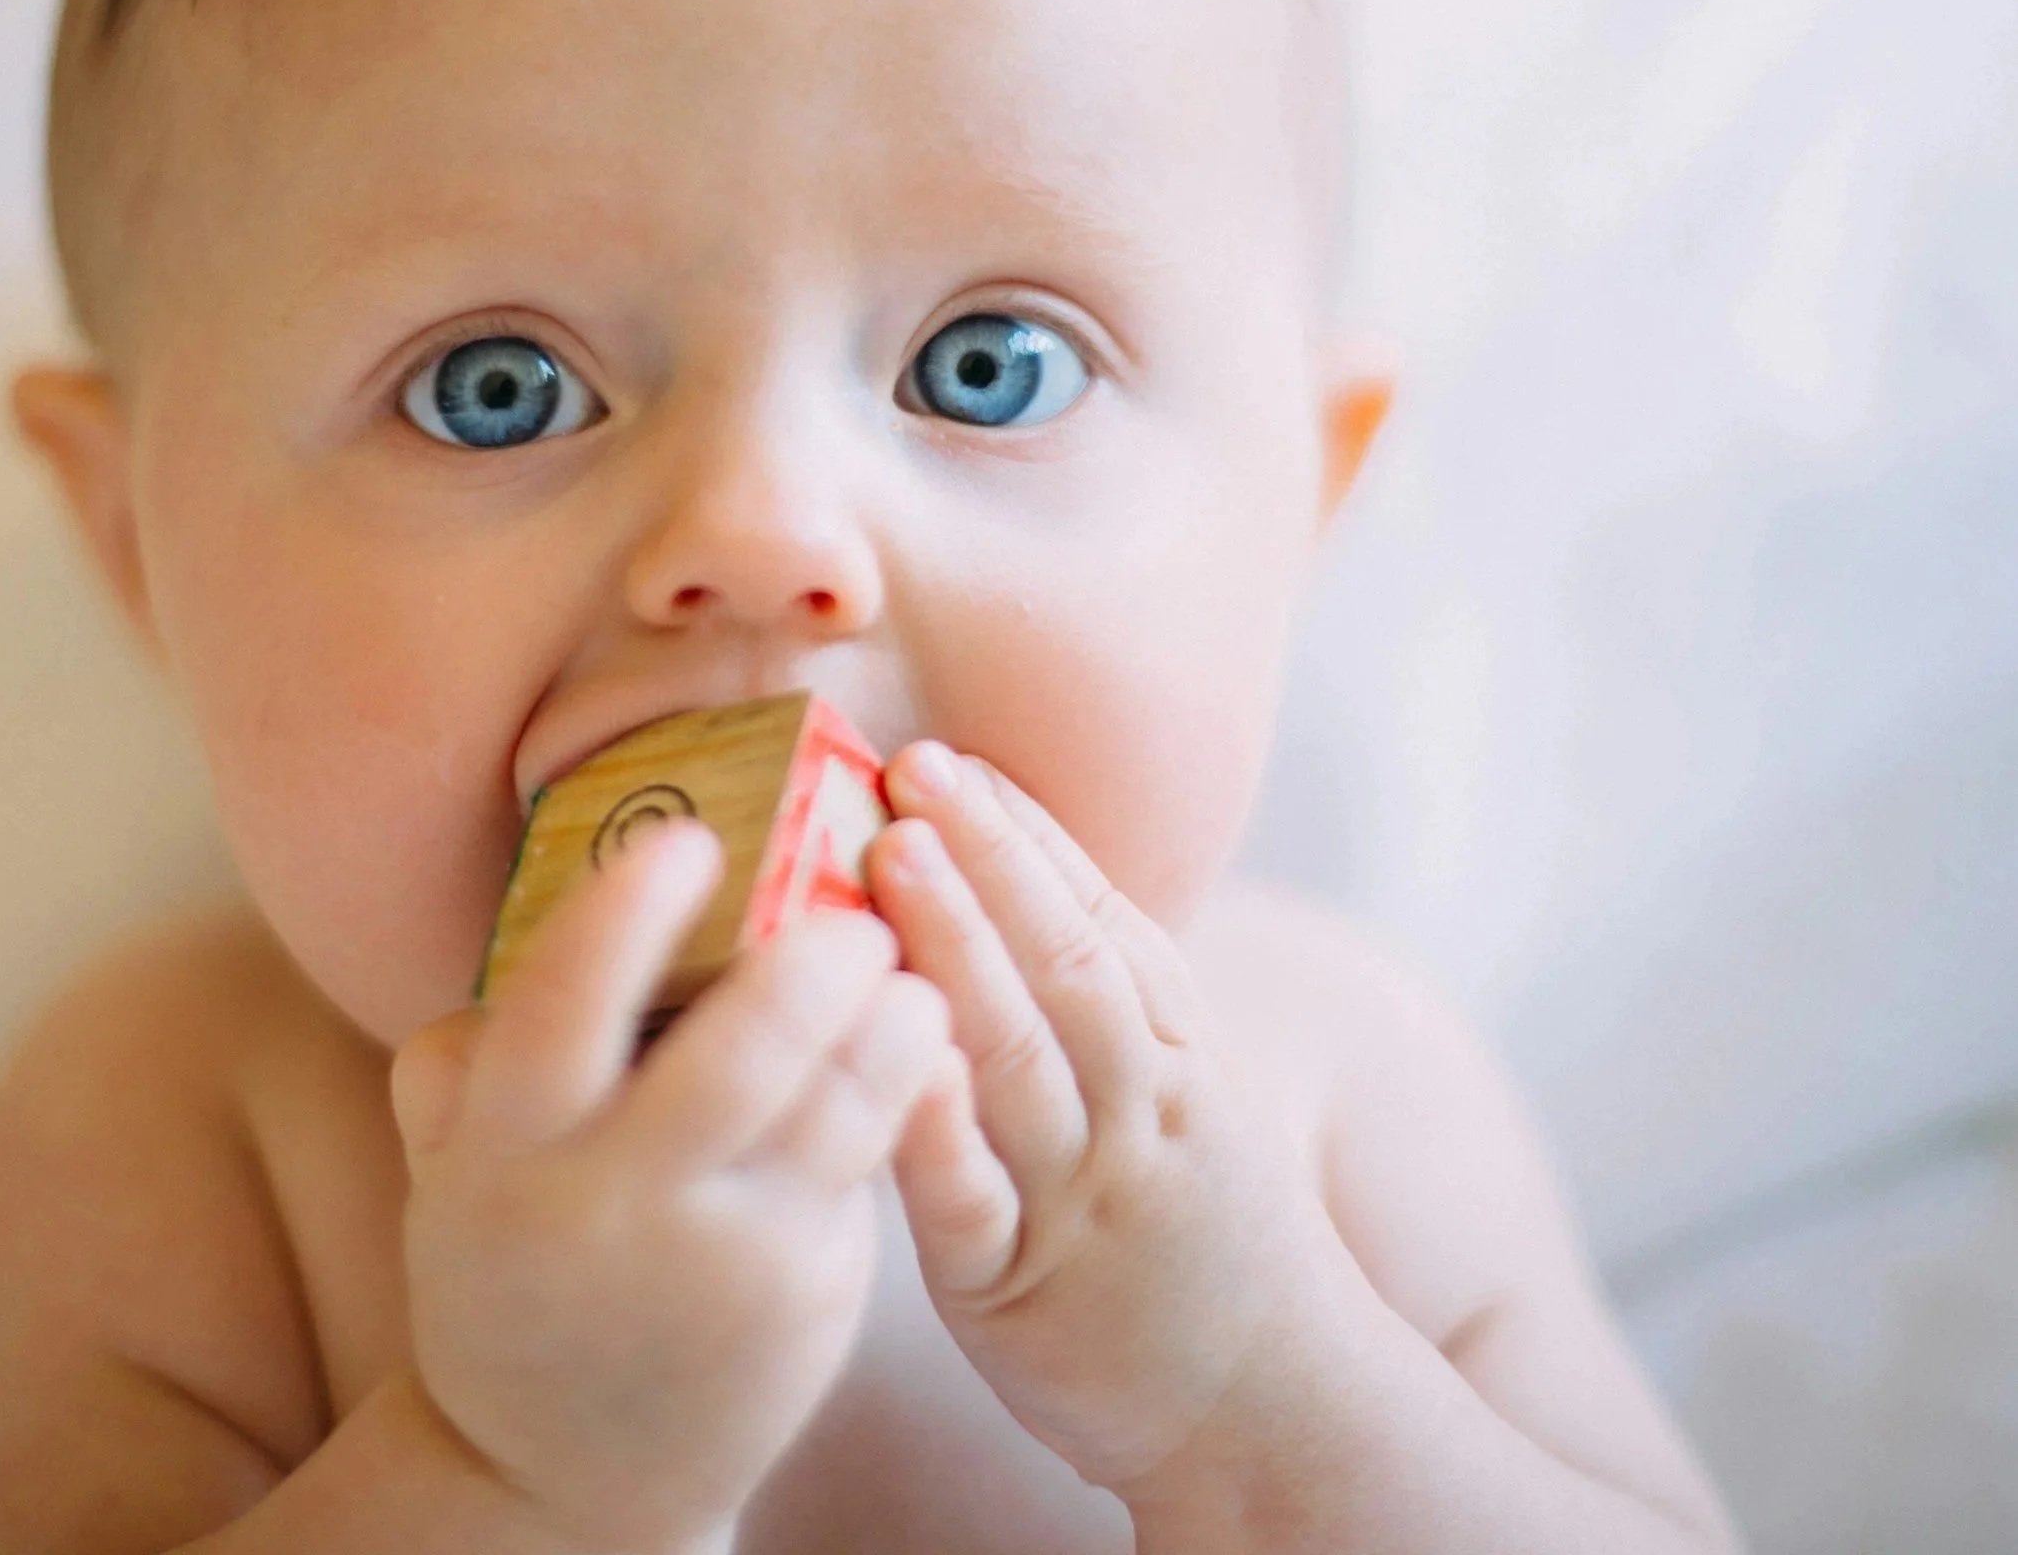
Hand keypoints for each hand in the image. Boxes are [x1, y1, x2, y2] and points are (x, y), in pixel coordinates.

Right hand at [390, 818, 953, 1554]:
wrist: (564, 1473)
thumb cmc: (516, 1272)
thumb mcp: (455, 1176)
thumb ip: (466, 1064)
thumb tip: (519, 933)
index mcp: (509, 1154)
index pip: (563, 1009)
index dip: (627, 916)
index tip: (687, 840)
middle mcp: (616, 1206)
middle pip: (739, 1058)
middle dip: (811, 965)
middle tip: (851, 907)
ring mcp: (723, 1260)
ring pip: (835, 1109)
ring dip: (889, 1022)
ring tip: (907, 968)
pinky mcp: (807, 1294)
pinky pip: (868, 1164)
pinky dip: (906, 1087)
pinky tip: (921, 1038)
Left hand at [868, 743, 1350, 1504]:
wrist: (1277, 1411)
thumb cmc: (1202, 1233)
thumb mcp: (1189, 1097)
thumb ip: (1112, 1002)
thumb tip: (1017, 880)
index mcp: (1176, 1055)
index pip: (1104, 920)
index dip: (1028, 835)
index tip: (960, 758)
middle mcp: (1138, 1108)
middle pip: (1066, 964)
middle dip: (989, 858)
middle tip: (914, 768)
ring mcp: (1082, 1196)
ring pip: (1019, 1055)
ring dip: (957, 947)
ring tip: (893, 855)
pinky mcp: (1018, 1286)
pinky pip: (972, 1199)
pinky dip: (935, 1126)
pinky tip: (891, 1056)